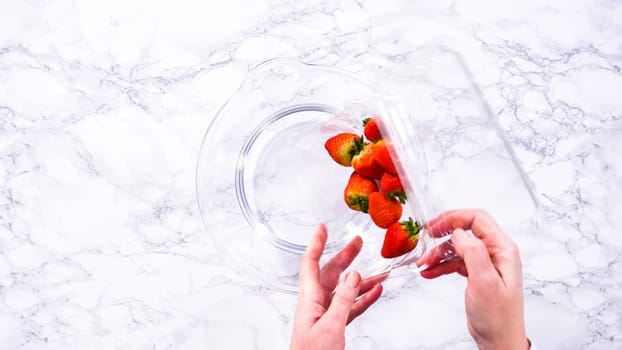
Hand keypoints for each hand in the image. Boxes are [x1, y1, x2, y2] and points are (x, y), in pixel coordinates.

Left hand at [290, 224, 382, 349]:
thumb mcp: (331, 326)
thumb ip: (344, 299)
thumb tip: (353, 275)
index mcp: (309, 299)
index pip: (311, 263)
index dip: (317, 243)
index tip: (323, 227)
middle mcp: (317, 303)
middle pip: (331, 273)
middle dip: (345, 256)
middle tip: (358, 242)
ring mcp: (327, 315)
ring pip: (346, 290)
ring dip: (362, 280)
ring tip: (380, 271)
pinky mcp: (336, 327)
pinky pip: (351, 307)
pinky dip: (364, 299)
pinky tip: (376, 292)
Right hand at [420, 210, 529, 349]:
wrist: (500, 341)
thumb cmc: (498, 317)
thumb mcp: (484, 282)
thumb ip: (473, 252)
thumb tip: (459, 233)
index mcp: (502, 250)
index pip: (478, 219)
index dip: (455, 218)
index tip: (436, 225)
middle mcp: (495, 253)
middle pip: (466, 231)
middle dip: (443, 234)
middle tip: (426, 238)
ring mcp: (486, 264)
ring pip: (458, 248)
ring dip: (439, 253)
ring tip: (424, 264)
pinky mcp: (477, 275)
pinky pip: (456, 262)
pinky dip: (441, 265)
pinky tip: (429, 272)